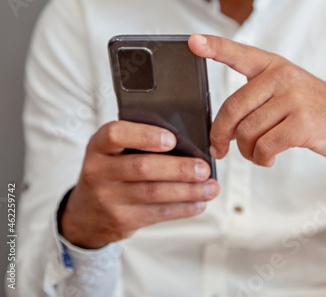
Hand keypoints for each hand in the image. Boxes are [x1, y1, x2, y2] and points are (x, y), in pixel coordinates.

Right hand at [61, 121, 218, 248]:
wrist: (84, 214)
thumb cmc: (110, 173)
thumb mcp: (111, 152)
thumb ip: (138, 143)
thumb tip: (187, 143)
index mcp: (98, 146)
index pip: (116, 134)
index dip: (145, 136)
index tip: (172, 139)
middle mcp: (99, 171)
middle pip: (142, 167)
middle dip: (178, 168)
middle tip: (204, 168)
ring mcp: (108, 198)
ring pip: (154, 193)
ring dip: (188, 191)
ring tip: (211, 187)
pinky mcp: (121, 221)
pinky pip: (157, 214)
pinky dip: (182, 208)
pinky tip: (199, 203)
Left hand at [188, 34, 325, 165]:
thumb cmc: (319, 111)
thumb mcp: (291, 93)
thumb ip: (259, 101)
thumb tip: (226, 129)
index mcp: (275, 67)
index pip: (240, 54)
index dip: (214, 47)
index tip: (193, 42)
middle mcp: (283, 77)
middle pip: (233, 107)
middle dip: (220, 134)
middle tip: (218, 148)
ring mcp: (294, 99)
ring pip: (248, 132)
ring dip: (247, 151)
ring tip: (257, 154)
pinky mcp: (303, 124)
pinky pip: (265, 147)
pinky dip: (261, 159)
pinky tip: (268, 159)